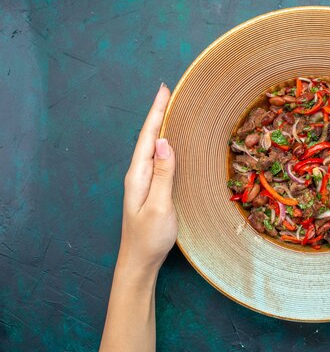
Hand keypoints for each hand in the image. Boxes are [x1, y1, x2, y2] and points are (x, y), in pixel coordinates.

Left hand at [119, 83, 176, 272]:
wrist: (139, 261)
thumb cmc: (150, 237)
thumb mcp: (160, 205)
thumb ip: (162, 174)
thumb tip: (164, 141)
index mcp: (138, 175)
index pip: (148, 137)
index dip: (156, 113)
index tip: (163, 90)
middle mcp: (137, 174)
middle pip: (148, 137)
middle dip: (157, 113)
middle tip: (167, 92)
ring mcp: (142, 182)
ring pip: (151, 147)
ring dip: (159, 126)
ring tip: (169, 109)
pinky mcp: (149, 189)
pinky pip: (156, 159)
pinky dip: (163, 144)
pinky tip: (169, 142)